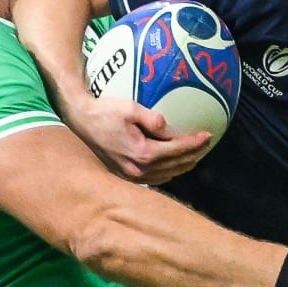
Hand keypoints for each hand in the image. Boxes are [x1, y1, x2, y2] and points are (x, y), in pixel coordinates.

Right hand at [68, 94, 211, 185]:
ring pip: (166, 175)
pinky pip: (154, 178)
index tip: (208, 135)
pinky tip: (172, 164)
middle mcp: (138, 170)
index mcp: (142, 153)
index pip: (177, 150)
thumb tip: (169, 127)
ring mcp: (131, 176)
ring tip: (194, 154)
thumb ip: (153, 118)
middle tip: (205, 144)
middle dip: (193, 155)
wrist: (79, 121)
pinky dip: (167, 171)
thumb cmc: (104, 111)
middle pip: (175, 166)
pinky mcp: (125, 176)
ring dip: (182, 166)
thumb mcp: (130, 108)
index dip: (195, 143)